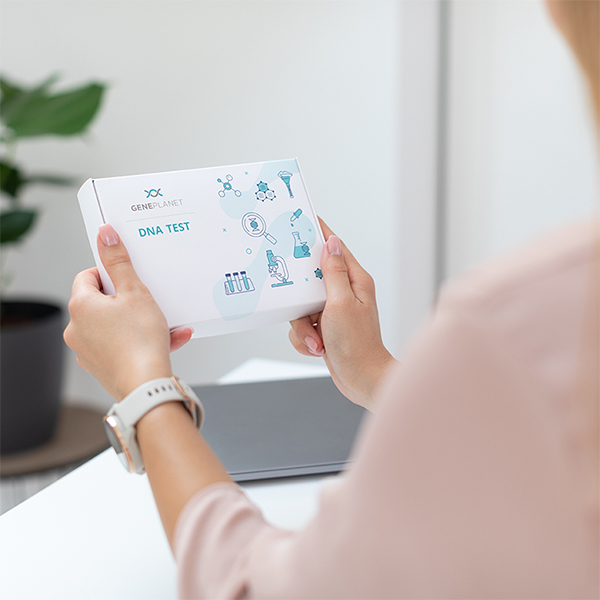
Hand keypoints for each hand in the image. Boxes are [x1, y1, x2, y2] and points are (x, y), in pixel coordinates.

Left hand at [64, 224, 192, 400]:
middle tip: (148, 299)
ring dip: (140, 320)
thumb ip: (119, 262)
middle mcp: (77, 329)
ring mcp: (88, 350)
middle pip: (102, 302)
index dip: (109, 273)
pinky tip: (169, 338)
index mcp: (80, 307)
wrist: (147, 386)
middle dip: (128, 299)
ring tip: (165, 322)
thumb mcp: (136, 292)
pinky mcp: (102, 366)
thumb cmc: (140, 341)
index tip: (128, 276)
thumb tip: (105, 235)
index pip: (87, 277)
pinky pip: (122, 345)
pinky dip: (141, 340)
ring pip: (115, 325)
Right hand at [289, 219, 395, 410]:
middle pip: (309, 279)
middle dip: (301, 300)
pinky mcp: (324, 327)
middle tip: (305, 310)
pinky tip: (318, 348)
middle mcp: (345, 293)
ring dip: (304, 327)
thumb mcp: (341, 304)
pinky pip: (302, 325)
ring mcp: (333, 310)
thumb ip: (334, 272)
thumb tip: (331, 242)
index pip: (335, 247)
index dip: (318, 234)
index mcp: (355, 281)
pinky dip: (305, 338)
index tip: (301, 220)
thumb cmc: (357, 344)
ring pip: (301, 306)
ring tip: (317, 340)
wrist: (361, 380)